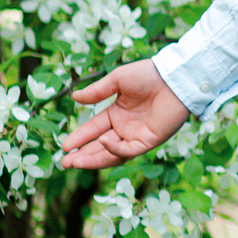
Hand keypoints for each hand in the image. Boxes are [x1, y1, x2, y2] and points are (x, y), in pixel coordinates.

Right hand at [60, 60, 192, 168]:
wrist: (173, 77)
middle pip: (100, 146)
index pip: (94, 129)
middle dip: (83, 155)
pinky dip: (115, 149)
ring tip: (75, 163)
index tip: (65, 146)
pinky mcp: (149, 141)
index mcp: (117, 113)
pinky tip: (103, 142)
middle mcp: (125, 128)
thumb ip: (97, 92)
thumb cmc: (148, 75)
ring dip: (94, 159)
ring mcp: (137, 136)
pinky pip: (129, 150)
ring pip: (112, 153)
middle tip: (64, 163)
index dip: (79, 138)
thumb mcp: (117, 80)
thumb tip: (74, 98)